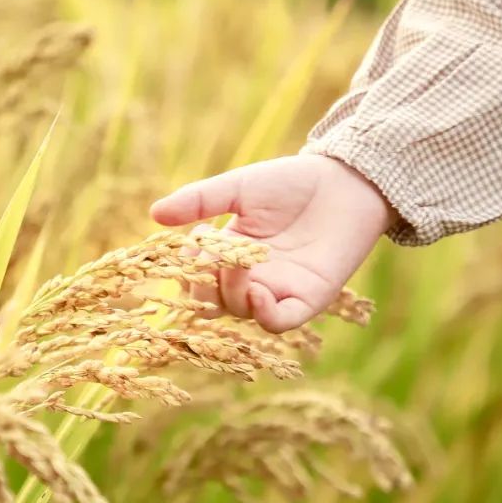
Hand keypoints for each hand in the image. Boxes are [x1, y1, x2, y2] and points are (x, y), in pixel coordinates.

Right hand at [150, 155, 393, 332]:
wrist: (346, 180)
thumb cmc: (292, 182)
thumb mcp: (238, 188)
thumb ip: (199, 201)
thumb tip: (154, 214)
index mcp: (230, 253)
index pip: (196, 278)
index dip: (186, 270)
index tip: (190, 247)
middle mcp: (251, 278)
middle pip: (212, 303)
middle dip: (202, 287)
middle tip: (210, 259)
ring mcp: (278, 290)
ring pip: (240, 312)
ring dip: (231, 292)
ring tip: (238, 262)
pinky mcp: (308, 298)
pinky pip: (278, 322)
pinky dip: (263, 314)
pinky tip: (259, 291)